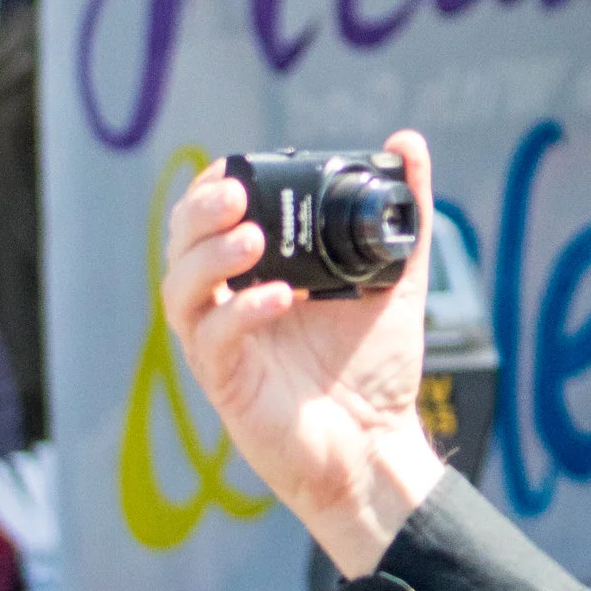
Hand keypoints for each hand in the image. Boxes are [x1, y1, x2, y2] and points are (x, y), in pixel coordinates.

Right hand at [160, 128, 445, 575]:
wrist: (380, 446)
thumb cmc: (377, 367)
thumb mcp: (398, 279)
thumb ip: (406, 214)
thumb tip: (409, 144)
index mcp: (257, 278)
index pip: (210, 222)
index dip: (211, 190)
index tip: (235, 167)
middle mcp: (230, 307)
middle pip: (181, 249)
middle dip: (198, 215)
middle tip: (233, 192)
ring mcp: (224, 348)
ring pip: (181, 293)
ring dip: (208, 258)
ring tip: (250, 235)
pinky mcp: (229, 387)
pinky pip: (214, 343)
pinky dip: (241, 314)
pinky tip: (279, 297)